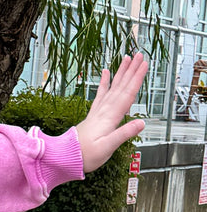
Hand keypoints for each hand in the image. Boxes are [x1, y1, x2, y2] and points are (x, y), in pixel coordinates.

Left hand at [74, 53, 147, 172]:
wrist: (66, 156)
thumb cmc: (86, 155)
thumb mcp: (107, 147)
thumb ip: (124, 134)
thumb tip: (141, 123)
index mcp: (110, 116)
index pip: (127, 93)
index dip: (137, 78)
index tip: (145, 65)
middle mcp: (104, 110)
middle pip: (121, 86)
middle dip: (131, 70)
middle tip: (140, 55)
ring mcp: (99, 111)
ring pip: (113, 87)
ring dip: (121, 72)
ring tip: (127, 58)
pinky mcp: (95, 114)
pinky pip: (101, 94)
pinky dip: (104, 82)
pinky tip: (105, 72)